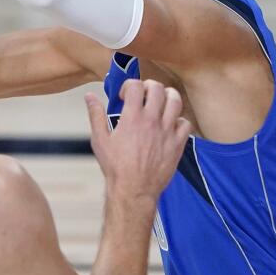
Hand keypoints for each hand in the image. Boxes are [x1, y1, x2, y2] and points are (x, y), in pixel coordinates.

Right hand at [85, 78, 189, 203]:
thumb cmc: (115, 166)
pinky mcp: (178, 144)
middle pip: (158, 89)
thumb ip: (96, 115)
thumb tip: (89, 97)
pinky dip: (179, 119)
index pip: (136, 86)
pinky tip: (169, 124)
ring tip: (160, 102)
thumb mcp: (99, 140)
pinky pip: (185, 123)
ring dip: (167, 96)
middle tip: (143, 95)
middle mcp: (152, 121)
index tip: (124, 96)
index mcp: (132, 118)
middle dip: (149, 86)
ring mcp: (168, 132)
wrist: (134, 189)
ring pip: (176, 101)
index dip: (129, 85)